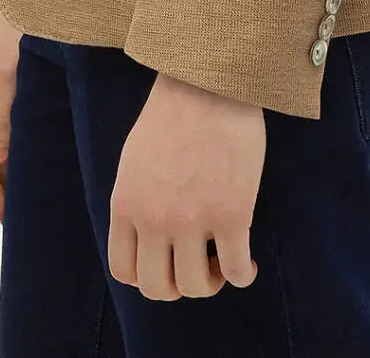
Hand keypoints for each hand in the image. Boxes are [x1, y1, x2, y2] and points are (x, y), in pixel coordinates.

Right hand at [0, 8, 22, 220]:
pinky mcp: (12, 90)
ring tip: (25, 200)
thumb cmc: (20, 28)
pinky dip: (17, 151)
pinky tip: (33, 163)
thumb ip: (3, 114)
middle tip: (15, 219)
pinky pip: (9, 130)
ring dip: (7, 171)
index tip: (3, 216)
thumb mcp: (9, 71)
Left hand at [108, 73, 263, 299]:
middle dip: (179, 285)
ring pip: (196, 286)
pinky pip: (236, 271)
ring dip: (211, 282)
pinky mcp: (231, 214)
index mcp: (127, 203)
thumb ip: (135, 200)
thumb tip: (144, 236)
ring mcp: (193, 219)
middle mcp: (155, 218)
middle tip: (197, 266)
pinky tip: (247, 263)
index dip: (147, 277)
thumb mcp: (135, 159)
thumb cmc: (174, 113)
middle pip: (159, 287)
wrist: (209, 82)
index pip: (123, 271)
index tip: (167, 264)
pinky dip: (242, 276)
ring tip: (221, 262)